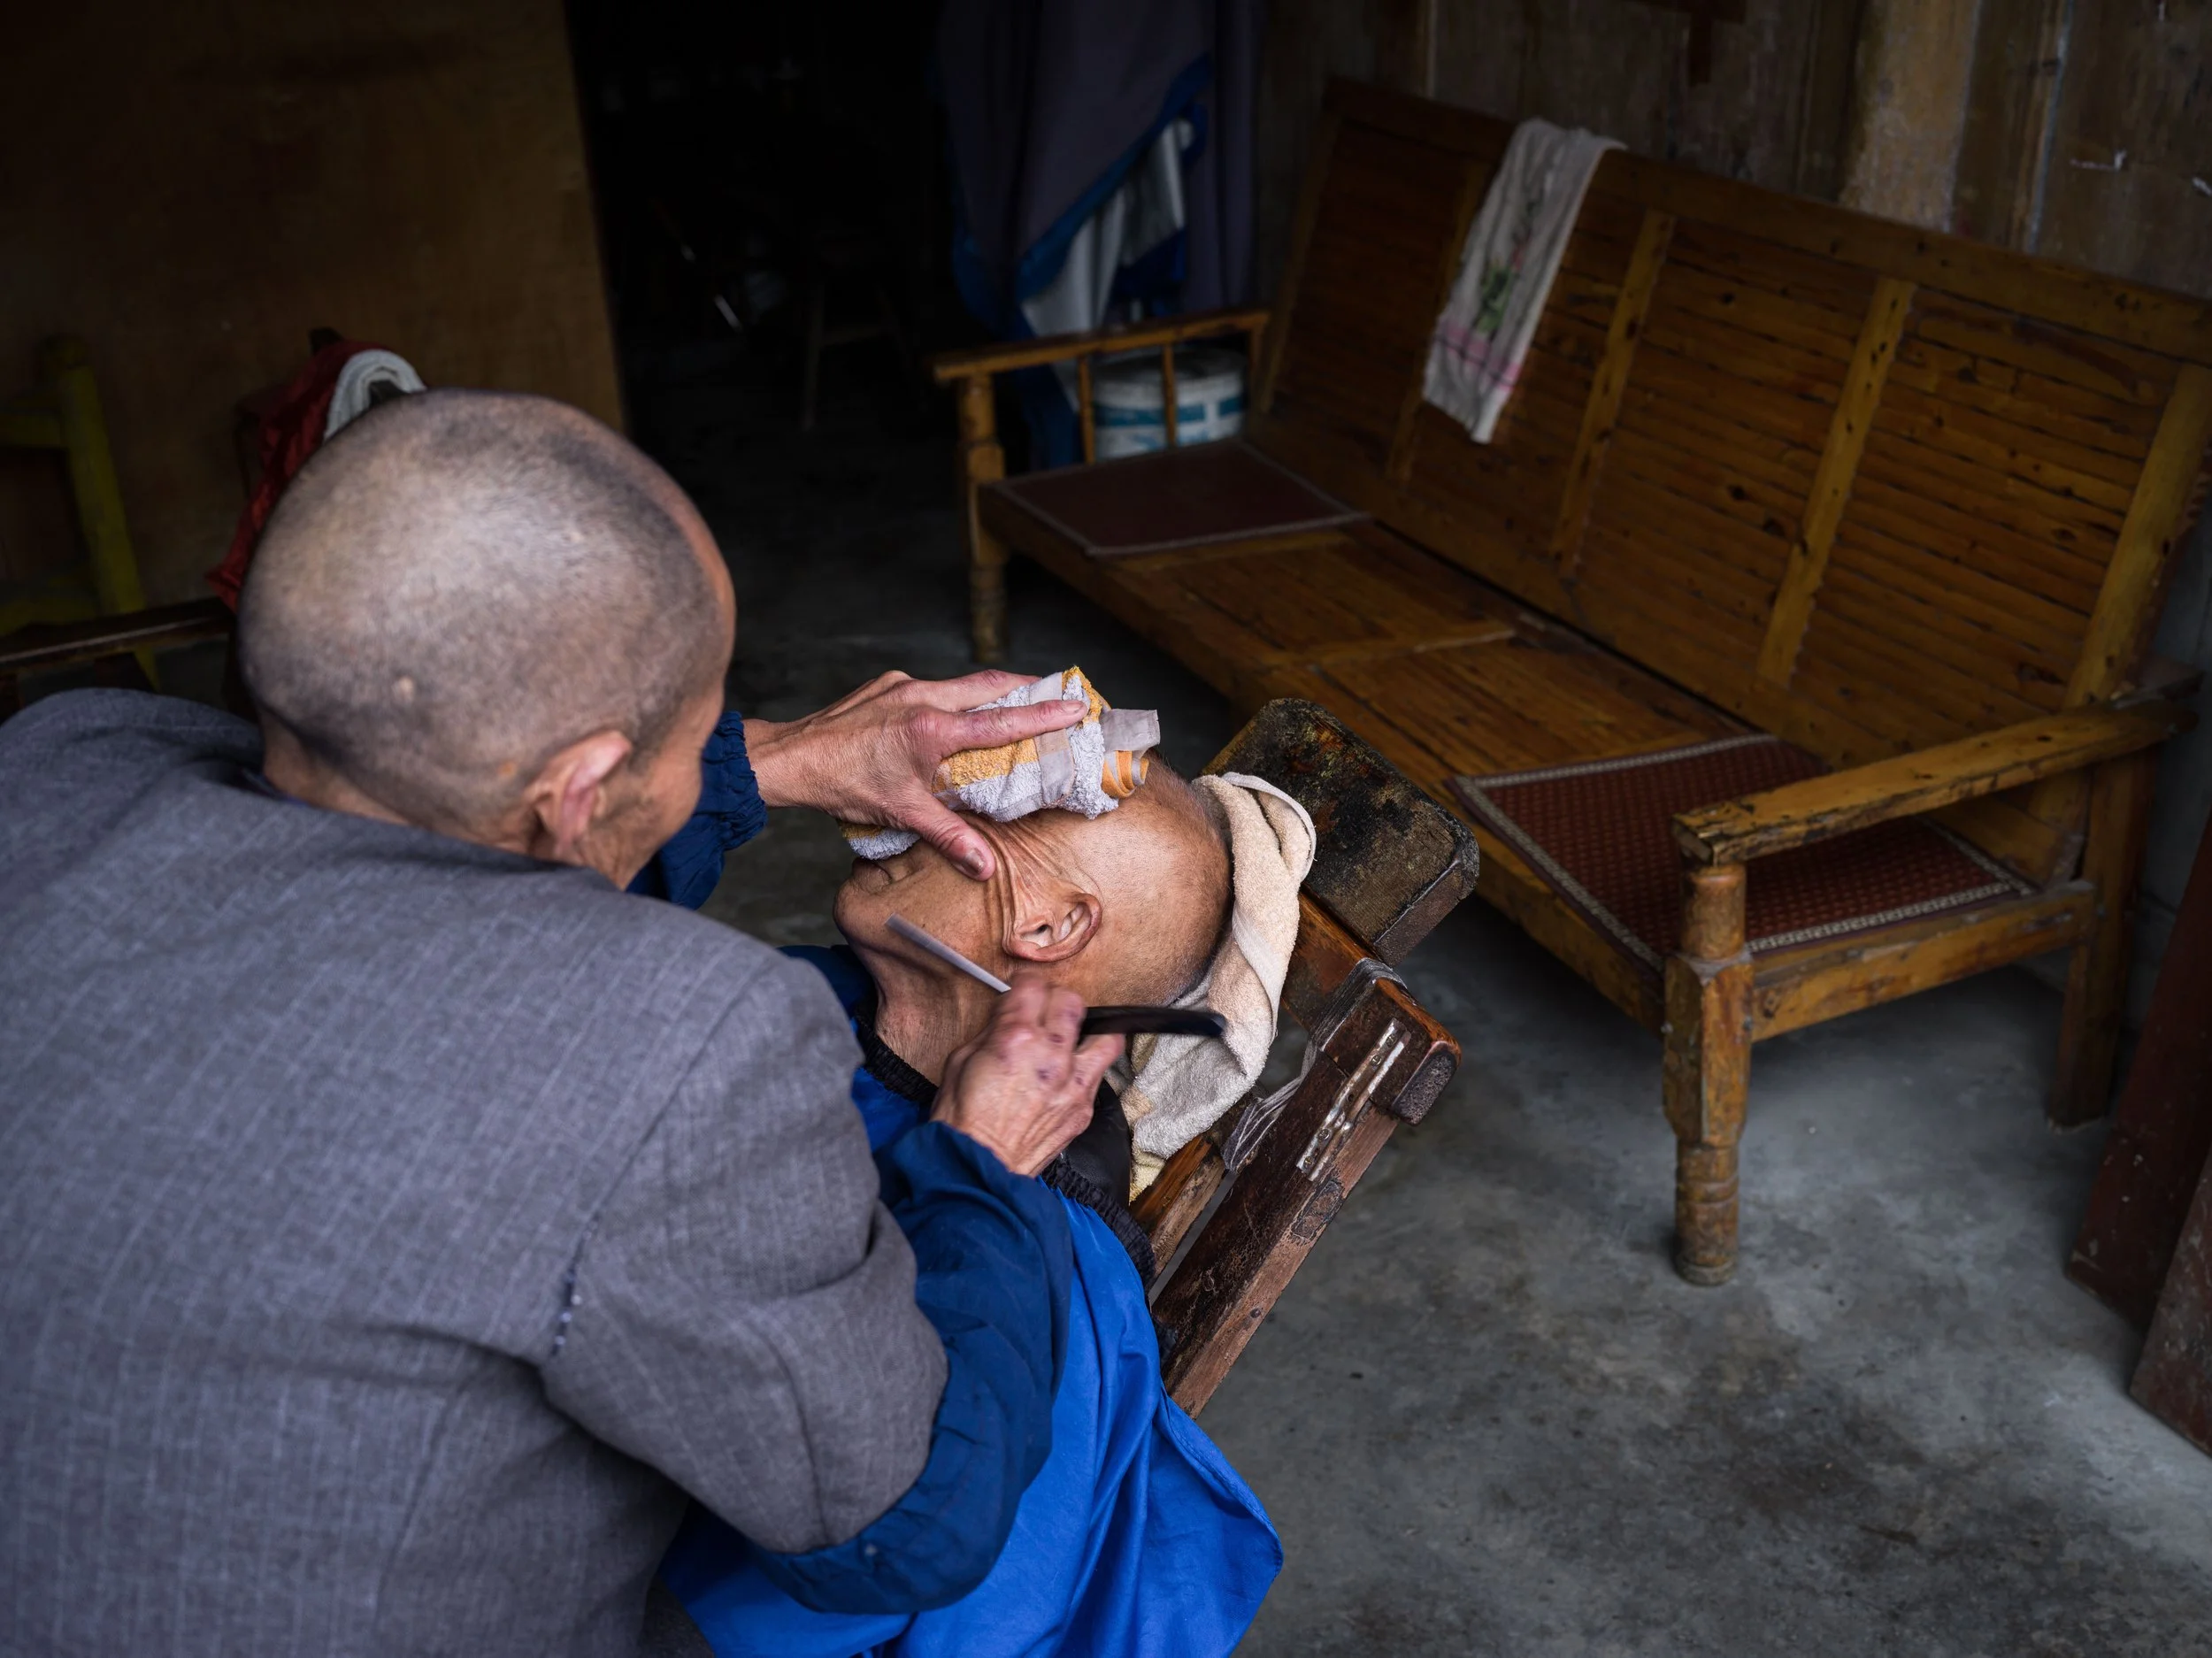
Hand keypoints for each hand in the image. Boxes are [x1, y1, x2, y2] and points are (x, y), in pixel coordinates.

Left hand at [744, 671, 1083, 879]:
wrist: (789, 758)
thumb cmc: (842, 784)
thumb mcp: (901, 813)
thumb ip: (949, 836)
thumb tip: (985, 866)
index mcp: (930, 728)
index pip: (1000, 721)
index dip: (1043, 714)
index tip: (1076, 706)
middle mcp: (921, 697)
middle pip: (989, 684)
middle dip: (1027, 687)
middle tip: (1057, 692)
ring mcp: (902, 685)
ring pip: (961, 682)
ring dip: (991, 691)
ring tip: (1015, 702)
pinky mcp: (886, 685)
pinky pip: (933, 687)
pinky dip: (955, 697)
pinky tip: (955, 715)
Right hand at [932, 974, 1123, 1176]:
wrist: (977, 1169)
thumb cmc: (961, 1120)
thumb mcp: (959, 1060)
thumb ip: (990, 1032)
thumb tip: (1006, 1017)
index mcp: (1016, 1036)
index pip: (1033, 985)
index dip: (1024, 985)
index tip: (1020, 992)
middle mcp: (1052, 1054)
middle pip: (1072, 1001)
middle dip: (1056, 1000)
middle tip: (1044, 1010)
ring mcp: (1074, 1082)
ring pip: (1106, 1035)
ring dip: (1089, 1031)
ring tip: (1074, 1037)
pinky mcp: (1083, 1108)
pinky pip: (1100, 1074)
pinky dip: (1088, 1066)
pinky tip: (1070, 1072)